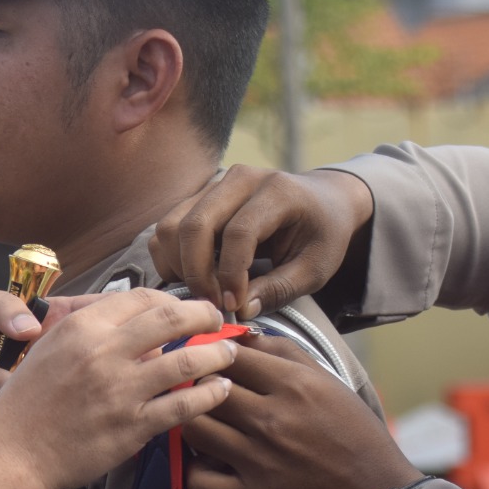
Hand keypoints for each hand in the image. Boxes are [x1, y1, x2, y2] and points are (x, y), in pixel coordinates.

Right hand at [0, 290, 235, 488]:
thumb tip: (129, 318)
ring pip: (187, 361)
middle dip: (203, 315)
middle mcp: (103, 352)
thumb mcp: (47, 349)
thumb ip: (87, 331)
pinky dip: (210, 394)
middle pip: (171, 319)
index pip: (141, 298)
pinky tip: (220, 389)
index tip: (183, 309)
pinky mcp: (133, 425)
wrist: (13, 452)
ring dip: (216, 353)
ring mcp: (121, 390)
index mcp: (81, 328)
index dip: (171, 300)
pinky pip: (184, 404)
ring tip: (229, 353)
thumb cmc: (26, 402)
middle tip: (217, 320)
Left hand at [0, 294, 126, 420]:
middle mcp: (45, 358)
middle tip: (13, 353)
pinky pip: (20, 416)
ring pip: (48, 391)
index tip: (90, 321)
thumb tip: (32, 328)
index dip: (96, 315)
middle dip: (52, 359)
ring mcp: (35, 390)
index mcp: (41, 323)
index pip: (86, 314)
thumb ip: (0, 305)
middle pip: (78, 358)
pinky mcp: (20, 417)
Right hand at [149, 165, 373, 318]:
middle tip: (211, 304)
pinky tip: (194, 276)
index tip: (233, 305)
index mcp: (277, 191)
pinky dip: (170, 257)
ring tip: (202, 291)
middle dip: (196, 273)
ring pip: (171, 226)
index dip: (230, 274)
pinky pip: (166, 228)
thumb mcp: (317, 268)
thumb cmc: (322, 234)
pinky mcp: (197, 197)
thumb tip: (240, 310)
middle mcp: (240, 179)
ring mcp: (213, 185)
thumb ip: (280, 288)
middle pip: (195, 225)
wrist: (322, 199)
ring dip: (177, 266)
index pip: (239, 232)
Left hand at [178, 335, 421, 488]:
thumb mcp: (329, 383)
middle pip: (204, 389)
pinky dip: (196, 472)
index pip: (228, 356)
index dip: (215, 357)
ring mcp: (259, 459)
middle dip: (199, 388)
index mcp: (293, 385)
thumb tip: (243, 336)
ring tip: (205, 425)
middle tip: (203, 395)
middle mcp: (272, 419)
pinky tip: (209, 464)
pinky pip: (199, 480)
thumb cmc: (355, 434)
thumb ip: (286, 353)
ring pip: (194, 428)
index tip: (215, 365)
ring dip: (193, 424)